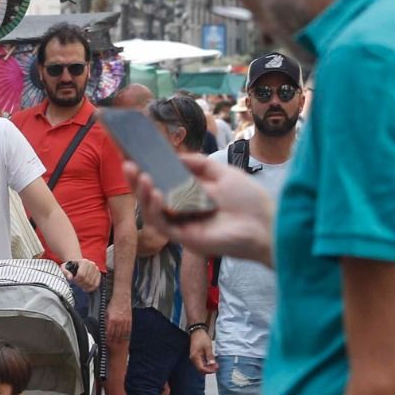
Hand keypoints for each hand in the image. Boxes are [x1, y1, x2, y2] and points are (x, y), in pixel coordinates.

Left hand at [64, 258, 101, 292]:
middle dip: (80, 284)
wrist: (78, 265)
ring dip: (85, 286)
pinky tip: (86, 288)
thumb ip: (65, 272)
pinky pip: (96, 284)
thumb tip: (70, 277)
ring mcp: (96, 269)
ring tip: (80, 285)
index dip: (76, 280)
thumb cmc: (71, 267)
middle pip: (87, 279)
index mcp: (84, 262)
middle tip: (76, 283)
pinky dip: (91, 288)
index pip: (81, 274)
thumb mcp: (65, 267)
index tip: (73, 280)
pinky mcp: (99, 274)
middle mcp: (92, 264)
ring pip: (91, 283)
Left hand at [106, 300, 131, 342]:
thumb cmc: (113, 304)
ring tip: (117, 343)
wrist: (122, 297)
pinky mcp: (130, 320)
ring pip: (123, 334)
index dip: (108, 338)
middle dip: (113, 341)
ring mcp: (125, 321)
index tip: (106, 341)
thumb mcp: (106, 312)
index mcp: (112, 319)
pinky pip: (128, 330)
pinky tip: (124, 338)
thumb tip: (104, 329)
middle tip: (112, 344)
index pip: (109, 332)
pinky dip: (126, 335)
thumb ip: (106, 321)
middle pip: (116, 335)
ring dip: (120, 339)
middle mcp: (119, 321)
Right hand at [124, 155, 275, 266]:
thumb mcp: (222, 173)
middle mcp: (183, 211)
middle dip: (137, 181)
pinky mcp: (185, 238)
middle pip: (152, 197)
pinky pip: (163, 224)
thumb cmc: (249, 200)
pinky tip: (155, 192)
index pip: (162, 183)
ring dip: (143, 193)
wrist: (266, 224)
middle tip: (127, 164)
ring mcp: (183, 225)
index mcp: (191, 196)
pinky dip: (155, 208)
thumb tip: (176, 156)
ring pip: (152, 212)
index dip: (147, 172)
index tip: (134, 157)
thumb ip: (199, 164)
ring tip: (140, 175)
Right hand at [190, 328, 217, 373]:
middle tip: (217, 367)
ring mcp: (194, 358)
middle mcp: (193, 359)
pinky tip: (211, 363)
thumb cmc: (202, 338)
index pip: (201, 368)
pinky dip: (206, 365)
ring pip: (200, 367)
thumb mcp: (208, 347)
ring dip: (208, 368)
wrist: (197, 332)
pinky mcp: (196, 357)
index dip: (209, 370)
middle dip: (209, 370)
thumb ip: (210, 356)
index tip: (216, 368)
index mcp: (195, 357)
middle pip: (200, 369)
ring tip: (215, 365)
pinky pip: (200, 364)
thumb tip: (213, 364)